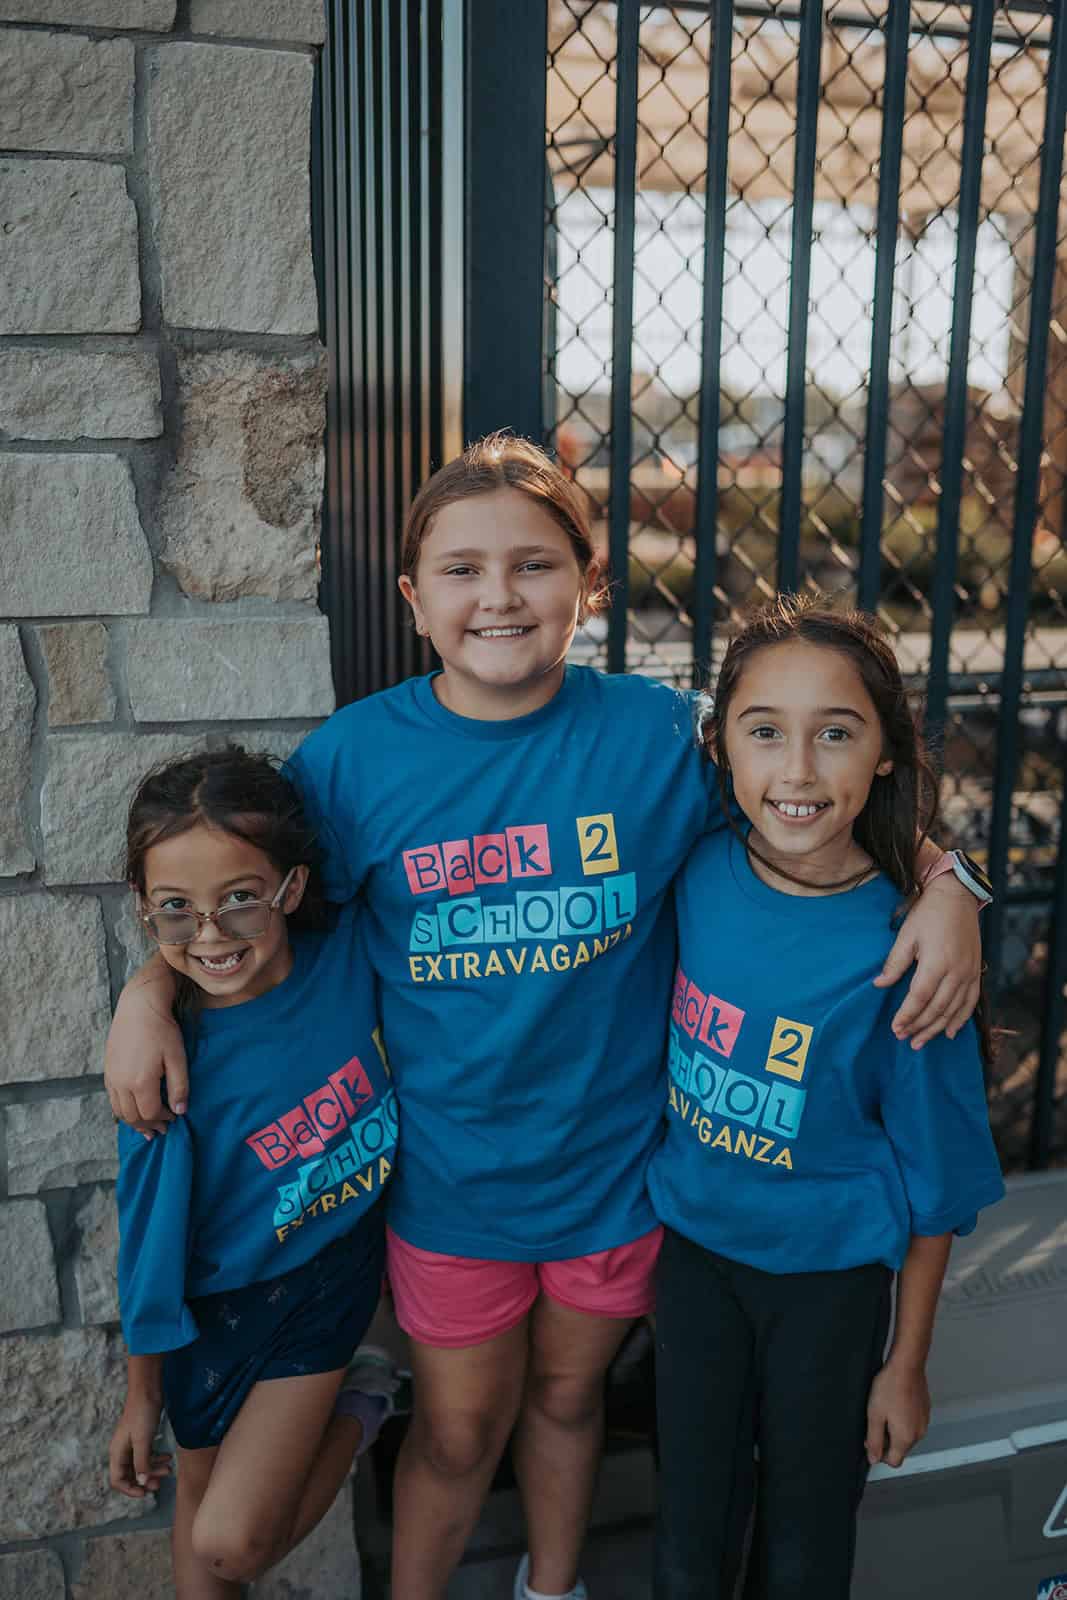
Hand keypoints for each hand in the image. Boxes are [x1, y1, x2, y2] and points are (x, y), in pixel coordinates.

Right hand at [104, 975, 188, 1135]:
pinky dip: (123, 1109)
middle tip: (161, 1129)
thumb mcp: (177, 1058)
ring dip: (133, 1121)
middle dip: (148, 1125)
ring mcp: (111, 1077)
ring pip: (119, 1110)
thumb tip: (180, 1111)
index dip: (163, 1119)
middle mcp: (121, 1083)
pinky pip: (112, 1098)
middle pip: (132, 1116)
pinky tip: (133, 1108)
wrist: (138, 1006)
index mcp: (140, 1082)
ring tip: (146, 1127)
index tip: (174, 1119)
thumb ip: (179, 1087)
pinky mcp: (107, 1070)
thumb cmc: (162, 1030)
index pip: (150, 1113)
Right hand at [109, 1395, 171, 1498]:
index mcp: (117, 1453)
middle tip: (160, 1483)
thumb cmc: (142, 1415)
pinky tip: (168, 1457)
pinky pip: (147, 1455)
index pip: (117, 1480)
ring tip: (168, 1470)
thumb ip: (142, 1463)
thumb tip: (142, 1482)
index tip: (146, 1493)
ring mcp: (132, 1444)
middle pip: (130, 1475)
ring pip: (140, 1465)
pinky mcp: (141, 1438)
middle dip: (145, 1481)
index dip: (130, 1490)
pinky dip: (156, 1458)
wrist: (148, 1390)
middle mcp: (122, 1451)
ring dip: (153, 1470)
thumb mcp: (143, 1441)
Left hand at [865, 1360, 929, 1468]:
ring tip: (885, 1409)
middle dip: (887, 1440)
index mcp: (906, 1438)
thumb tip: (874, 1458)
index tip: (871, 1440)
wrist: (906, 1365)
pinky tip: (895, 1403)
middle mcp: (919, 1433)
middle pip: (900, 1449)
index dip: (879, 1454)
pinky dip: (903, 1419)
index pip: (894, 1461)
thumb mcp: (874, 1415)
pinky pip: (912, 1423)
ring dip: (895, 1429)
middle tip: (876, 1420)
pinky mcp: (925, 1411)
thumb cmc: (890, 1386)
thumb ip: (874, 1440)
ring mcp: (924, 1422)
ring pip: (906, 1436)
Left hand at [873, 876, 980, 1047]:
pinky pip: (970, 1002)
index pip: (919, 998)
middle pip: (937, 1008)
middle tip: (904, 1039)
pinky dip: (960, 1019)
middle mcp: (956, 971)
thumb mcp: (906, 935)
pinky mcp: (976, 972)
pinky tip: (950, 1032)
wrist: (957, 897)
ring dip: (936, 1028)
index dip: (907, 1016)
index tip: (895, 1029)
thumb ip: (894, 963)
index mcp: (936, 962)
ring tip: (921, 1042)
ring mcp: (969, 973)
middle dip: (919, 1026)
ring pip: (953, 1010)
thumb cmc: (928, 914)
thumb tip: (879, 985)